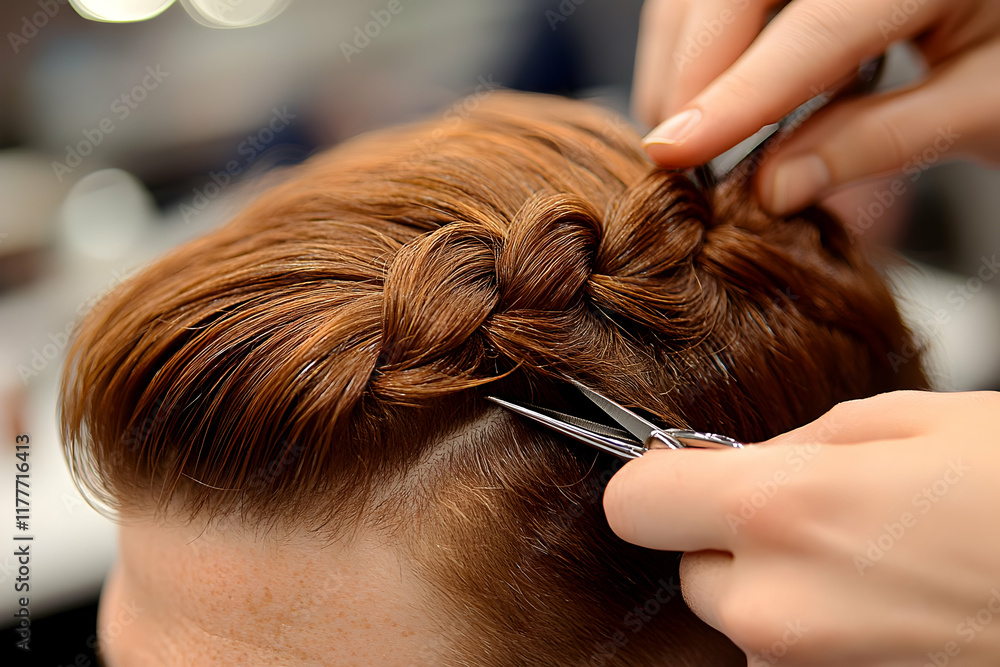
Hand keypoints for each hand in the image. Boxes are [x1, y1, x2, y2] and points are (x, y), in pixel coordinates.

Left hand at [603, 391, 999, 664]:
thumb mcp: (907, 423)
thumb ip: (795, 446)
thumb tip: (735, 462)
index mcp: (782, 512)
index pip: (633, 502)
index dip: (657, 482)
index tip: (685, 474)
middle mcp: (778, 610)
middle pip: (689, 571)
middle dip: (731, 542)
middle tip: (811, 516)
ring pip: (742, 620)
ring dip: (779, 589)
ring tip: (872, 559)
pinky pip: (790, 656)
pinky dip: (819, 628)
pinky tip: (890, 601)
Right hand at [633, 0, 999, 213]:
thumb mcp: (985, 105)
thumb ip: (880, 142)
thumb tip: (773, 189)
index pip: (817, 28)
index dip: (737, 96)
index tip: (676, 152)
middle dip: (693, 69)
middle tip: (680, 154)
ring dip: (686, 51)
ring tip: (696, 126)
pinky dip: (702, 32)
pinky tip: (716, 84)